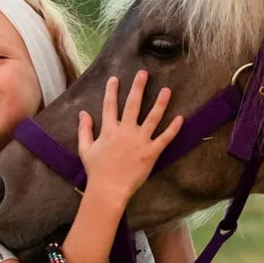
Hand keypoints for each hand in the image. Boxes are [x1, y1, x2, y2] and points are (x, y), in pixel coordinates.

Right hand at [78, 73, 182, 205]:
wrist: (109, 189)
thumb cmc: (96, 171)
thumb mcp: (85, 148)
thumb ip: (84, 129)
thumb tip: (82, 113)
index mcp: (109, 130)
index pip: (110, 105)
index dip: (112, 91)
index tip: (115, 79)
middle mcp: (125, 131)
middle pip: (133, 104)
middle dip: (138, 87)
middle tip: (144, 73)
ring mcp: (140, 141)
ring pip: (152, 117)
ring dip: (160, 102)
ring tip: (167, 90)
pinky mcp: (151, 153)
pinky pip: (164, 138)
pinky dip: (173, 128)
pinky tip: (180, 118)